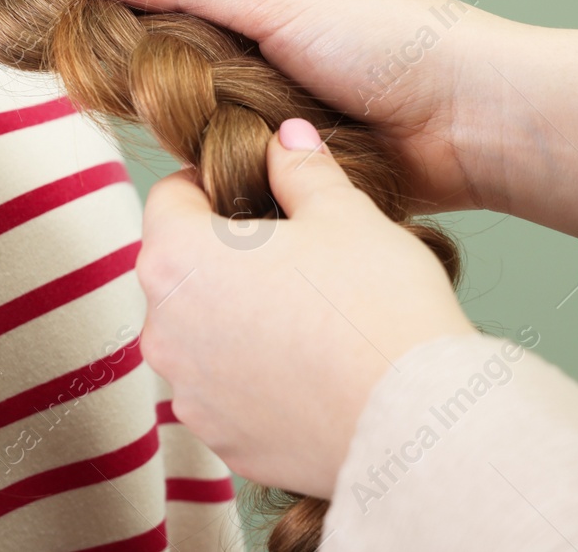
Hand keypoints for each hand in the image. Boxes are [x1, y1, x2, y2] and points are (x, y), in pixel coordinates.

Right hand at [79, 0, 577, 237]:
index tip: (89, 48)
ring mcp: (286, 98)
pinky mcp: (299, 154)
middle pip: (184, 64)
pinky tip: (238, 174)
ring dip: (210, 133)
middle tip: (174, 102)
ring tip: (224, 138)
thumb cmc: (392, 39)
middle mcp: (273, 38)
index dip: (129, 19)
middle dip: (174, 86)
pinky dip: (239, 168)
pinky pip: (243, 162)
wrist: (475, 121)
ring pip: (208, 119)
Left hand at [136, 118, 474, 498]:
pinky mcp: (222, 439)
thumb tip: (286, 138)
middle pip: (181, 268)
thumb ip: (301, 169)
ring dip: (237, 317)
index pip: (170, 196)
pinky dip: (256, 376)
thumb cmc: (376, 306)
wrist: (414, 421)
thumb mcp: (344, 213)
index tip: (255, 190)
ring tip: (308, 315)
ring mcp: (188, 392)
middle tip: (292, 253)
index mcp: (176, 257)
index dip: (214, 184)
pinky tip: (311, 369)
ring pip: (202, 333)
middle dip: (225, 255)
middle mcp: (163, 329)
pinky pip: (226, 390)